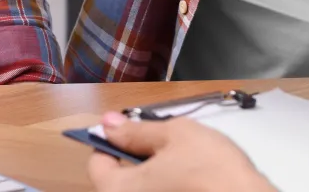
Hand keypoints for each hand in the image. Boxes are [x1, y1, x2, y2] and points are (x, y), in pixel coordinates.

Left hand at [87, 112, 276, 191]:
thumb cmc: (211, 170)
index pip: (97, 163)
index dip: (111, 140)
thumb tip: (108, 123)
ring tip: (185, 161)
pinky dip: (169, 186)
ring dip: (155, 173)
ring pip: (143, 188)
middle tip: (165, 143)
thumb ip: (136, 130)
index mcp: (117, 190)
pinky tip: (193, 180)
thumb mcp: (174, 135)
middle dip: (137, 157)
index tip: (132, 129)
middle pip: (119, 179)